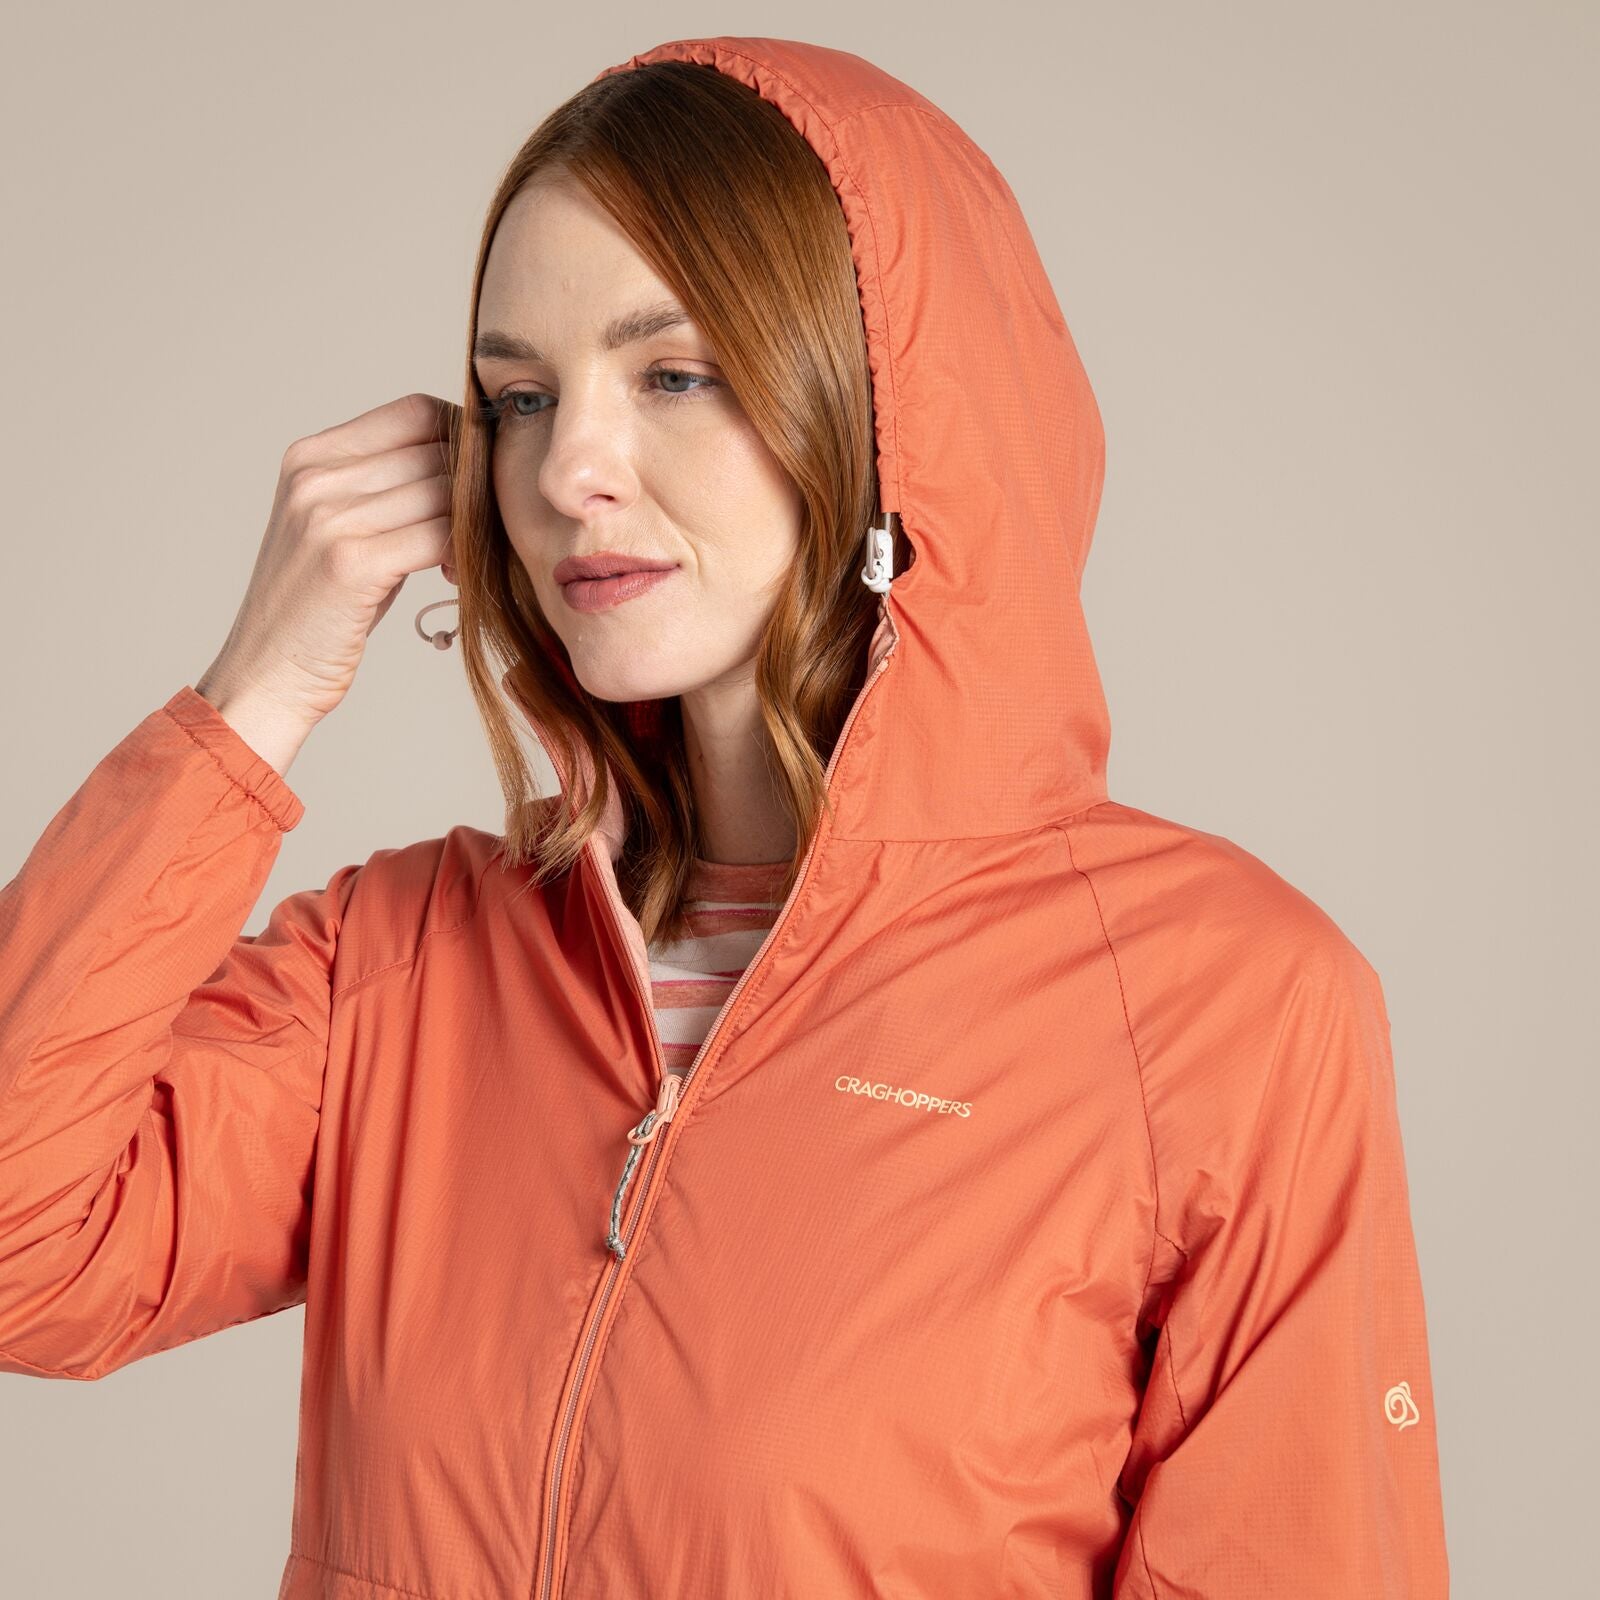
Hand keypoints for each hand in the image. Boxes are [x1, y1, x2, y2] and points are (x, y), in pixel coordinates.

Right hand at [197, 391, 458, 728]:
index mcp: (311, 457)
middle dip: (479, 486)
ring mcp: (329, 517)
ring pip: (447, 494)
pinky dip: (466, 553)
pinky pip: (442, 537)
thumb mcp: (342, 529)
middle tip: (494, 525)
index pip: (416, 411)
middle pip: (437, 452)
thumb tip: (470, 465)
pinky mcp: (351, 562)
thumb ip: (389, 489)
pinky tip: (458, 576)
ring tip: (475, 554)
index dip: (464, 439)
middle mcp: (316, 478)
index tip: (485, 479)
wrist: (267, 675)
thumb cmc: (319, 608)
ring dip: (478, 523)